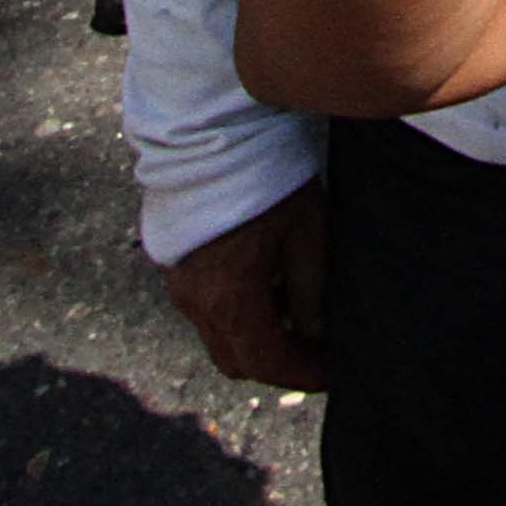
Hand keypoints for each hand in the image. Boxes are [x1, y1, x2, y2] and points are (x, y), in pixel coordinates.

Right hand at [161, 183, 328, 389]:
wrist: (209, 131)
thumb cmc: (266, 176)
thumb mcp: (306, 232)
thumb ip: (311, 290)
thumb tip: (317, 332)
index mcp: (229, 298)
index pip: (268, 362)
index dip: (304, 374)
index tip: (332, 373)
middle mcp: (195, 301)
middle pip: (237, 361)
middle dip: (278, 363)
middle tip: (316, 350)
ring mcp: (178, 285)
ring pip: (219, 337)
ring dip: (256, 337)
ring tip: (296, 313)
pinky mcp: (173, 265)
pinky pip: (205, 309)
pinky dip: (236, 312)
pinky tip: (266, 284)